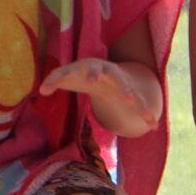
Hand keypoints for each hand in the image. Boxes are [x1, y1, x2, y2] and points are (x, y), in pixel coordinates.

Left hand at [39, 57, 157, 121]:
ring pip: (132, 94)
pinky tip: (153, 126)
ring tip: (146, 116)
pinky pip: (140, 107)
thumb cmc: (78, 74)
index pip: (91, 69)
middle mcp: (111, 74)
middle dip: (123, 88)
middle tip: (127, 99)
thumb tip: (42, 90)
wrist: (100, 72)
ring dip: (139, 104)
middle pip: (119, 79)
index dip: (91, 75)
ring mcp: (122, 85)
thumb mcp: (66, 76)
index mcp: (94, 67)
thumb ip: (54, 81)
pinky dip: (146, 116)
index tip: (90, 82)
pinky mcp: (129, 96)